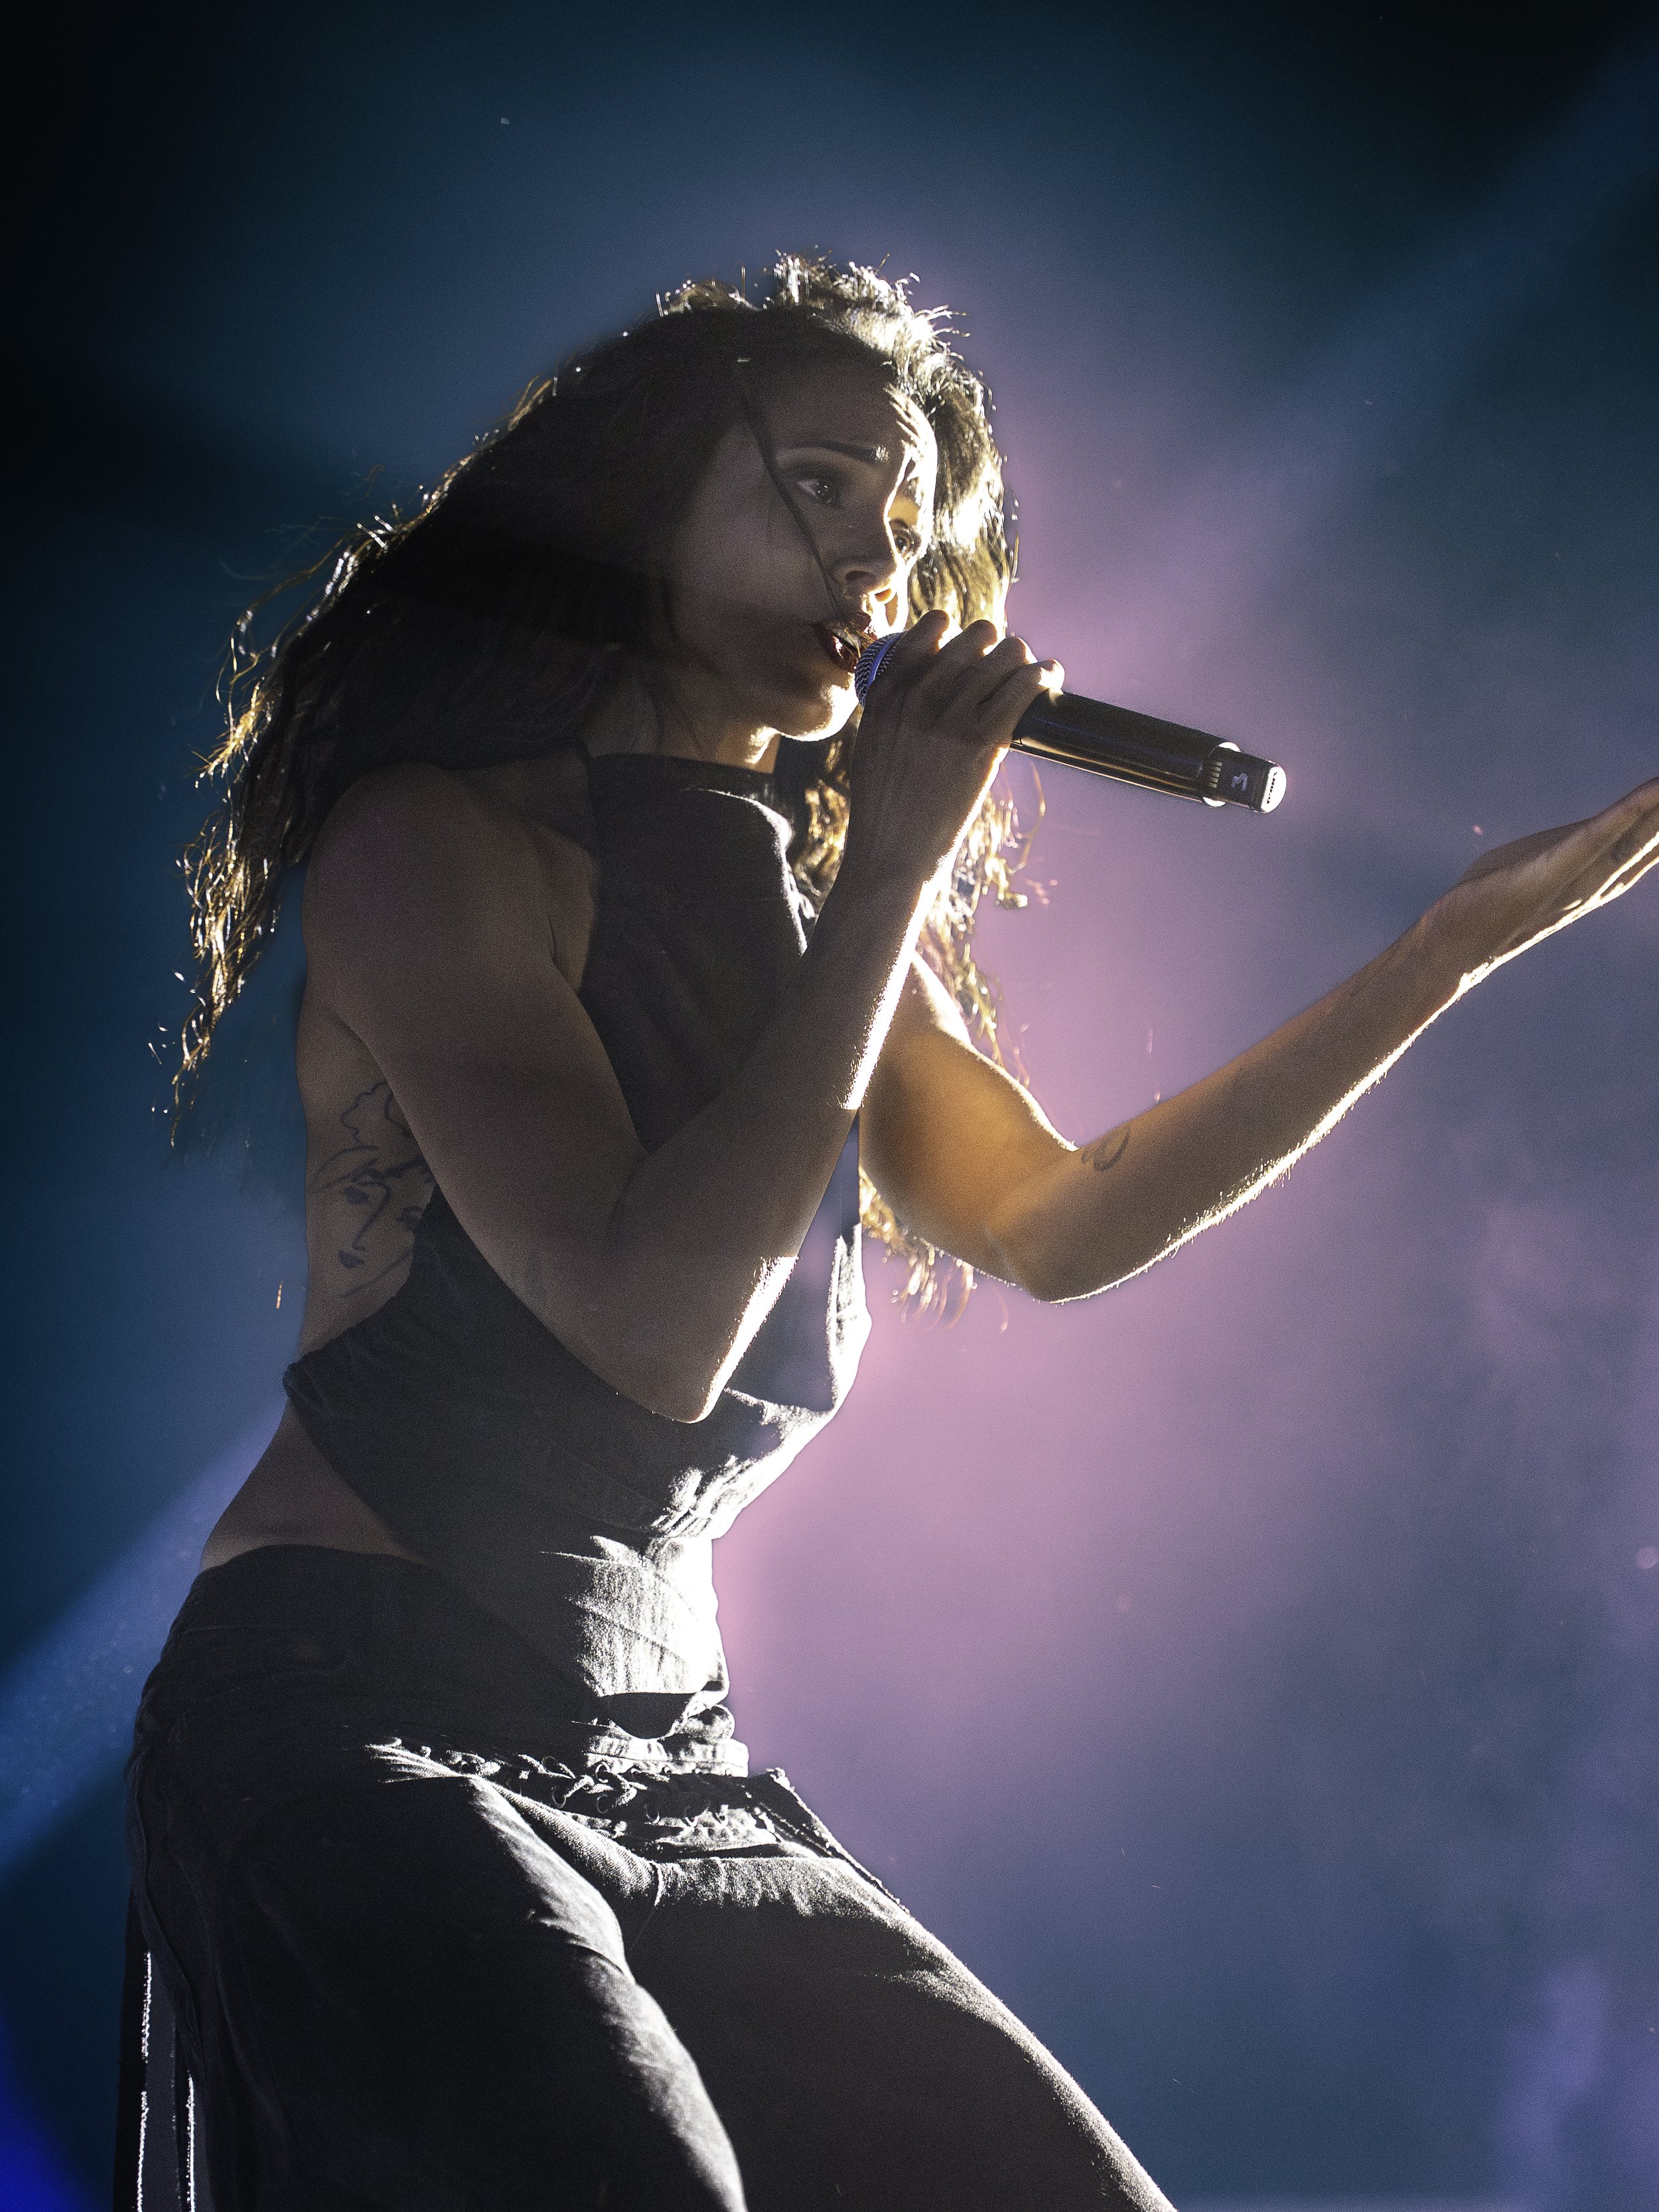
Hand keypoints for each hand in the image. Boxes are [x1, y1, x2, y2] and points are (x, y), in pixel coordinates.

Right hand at [839, 612, 1062, 892]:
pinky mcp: (979, 745)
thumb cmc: (883, 809)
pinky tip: (1050, 675)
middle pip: (972, 639)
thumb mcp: (872, 746)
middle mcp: (917, 699)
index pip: (928, 632)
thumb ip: (891, 713)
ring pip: (1002, 657)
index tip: (967, 645)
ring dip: (1023, 657)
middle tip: (1005, 660)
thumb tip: (920, 692)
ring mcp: (949, 720)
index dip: (954, 629)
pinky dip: (1041, 676)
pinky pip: (1021, 690)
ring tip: (1033, 667)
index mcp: (885, 695)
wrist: (890, 854)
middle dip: (994, 643)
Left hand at [1427, 775, 1658, 990]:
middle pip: (1658, 839)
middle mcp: (1599, 879)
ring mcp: (1580, 875)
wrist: (1452, 944)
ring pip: (1642, 835)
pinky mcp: (1555, 866)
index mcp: (1596, 876)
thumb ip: (1567, 850)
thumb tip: (1581, 838)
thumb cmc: (1486, 902)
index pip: (1650, 843)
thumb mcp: (1537, 866)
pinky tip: (1655, 789)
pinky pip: (1600, 834)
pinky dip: (1631, 811)